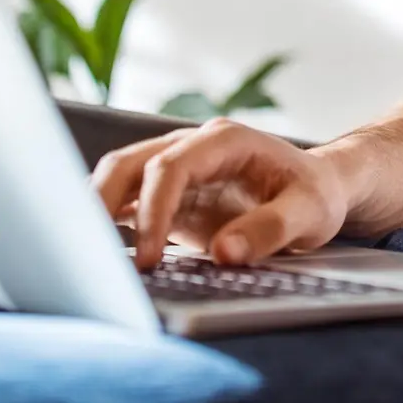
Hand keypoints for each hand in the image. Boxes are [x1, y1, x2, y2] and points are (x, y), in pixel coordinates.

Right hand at [93, 118, 349, 270]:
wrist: (319, 190)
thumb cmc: (316, 195)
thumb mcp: (310, 212)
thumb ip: (271, 230)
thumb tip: (225, 254)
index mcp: (226, 141)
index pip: (170, 167)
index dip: (153, 211)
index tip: (148, 259)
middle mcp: (194, 148)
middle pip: (128, 165)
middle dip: (100, 206)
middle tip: (90, 258)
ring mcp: (177, 170)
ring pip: (117, 181)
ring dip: (95, 215)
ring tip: (83, 261)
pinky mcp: (169, 198)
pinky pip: (126, 205)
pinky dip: (106, 227)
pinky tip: (96, 259)